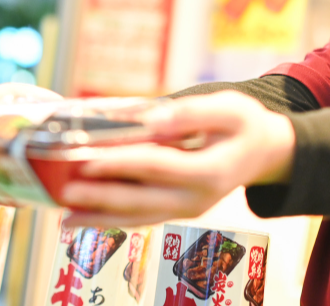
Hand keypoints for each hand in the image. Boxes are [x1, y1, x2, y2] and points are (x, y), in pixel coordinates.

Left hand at [60, 91, 295, 227]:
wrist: (266, 153)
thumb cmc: (245, 124)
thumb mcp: (229, 107)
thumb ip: (193, 112)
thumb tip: (153, 119)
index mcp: (210, 171)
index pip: (158, 165)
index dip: (122, 162)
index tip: (90, 159)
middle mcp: (198, 199)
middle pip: (142, 200)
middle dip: (101, 197)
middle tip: (65, 192)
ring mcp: (188, 209)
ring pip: (138, 218)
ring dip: (99, 218)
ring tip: (63, 218)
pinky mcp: (179, 211)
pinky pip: (141, 219)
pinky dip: (111, 222)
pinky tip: (83, 221)